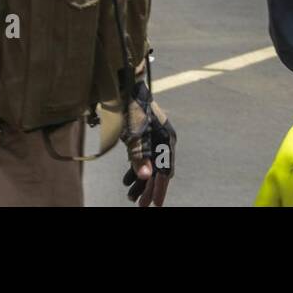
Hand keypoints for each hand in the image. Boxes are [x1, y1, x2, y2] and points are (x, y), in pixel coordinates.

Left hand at [121, 81, 174, 206]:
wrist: (126, 87)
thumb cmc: (131, 109)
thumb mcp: (134, 134)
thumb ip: (140, 156)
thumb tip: (146, 176)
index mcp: (166, 140)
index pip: (164, 171)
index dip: (159, 189)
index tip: (155, 205)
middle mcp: (163, 140)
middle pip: (158, 170)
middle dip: (149, 188)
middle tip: (140, 205)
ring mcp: (155, 138)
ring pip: (150, 165)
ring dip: (140, 181)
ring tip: (130, 196)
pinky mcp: (146, 136)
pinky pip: (143, 157)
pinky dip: (136, 168)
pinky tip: (127, 180)